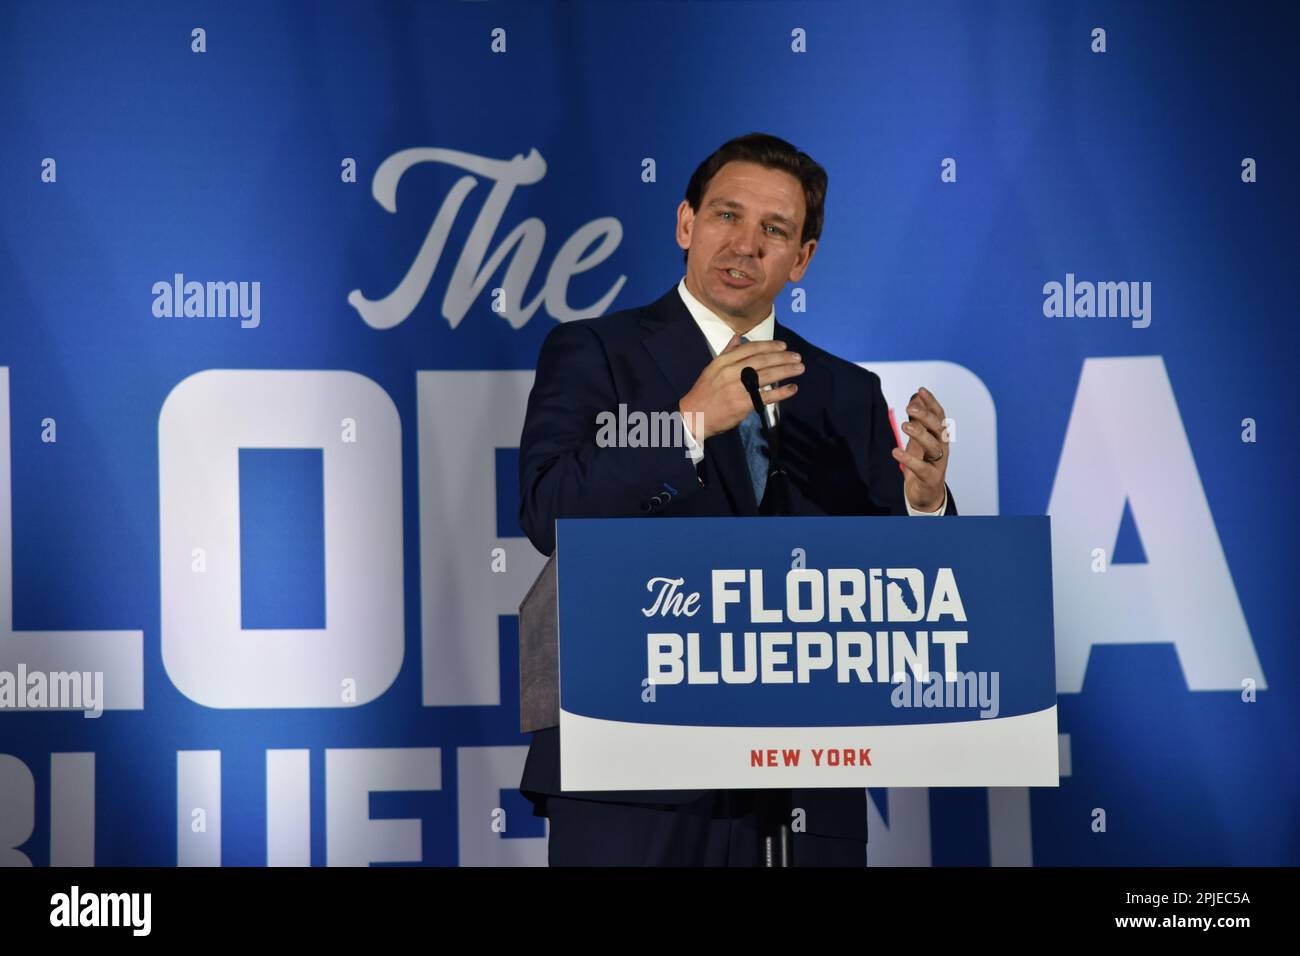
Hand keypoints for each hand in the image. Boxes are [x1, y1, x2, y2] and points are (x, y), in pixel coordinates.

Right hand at [678, 335, 803, 440]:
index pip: (751, 349)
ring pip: (767, 375)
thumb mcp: (712, 368)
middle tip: (797, 356)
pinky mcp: (743, 404)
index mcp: (723, 362)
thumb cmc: (704, 393)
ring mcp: (737, 388)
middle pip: (762, 360)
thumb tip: (738, 337)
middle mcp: (731, 372)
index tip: (783, 345)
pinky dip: (782, 392)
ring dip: (787, 370)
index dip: (769, 346)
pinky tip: (793, 388)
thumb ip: (727, 353)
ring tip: (800, 368)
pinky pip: (767, 396)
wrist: (694, 416)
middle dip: (783, 357)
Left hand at [891, 386, 949, 511]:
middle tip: (909, 407)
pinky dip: (908, 459)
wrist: (926, 492)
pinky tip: (895, 451)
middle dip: (925, 416)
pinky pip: (921, 467)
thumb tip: (915, 396)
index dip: (931, 402)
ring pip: (933, 446)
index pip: (939, 416)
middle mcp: (942, 447)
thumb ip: (917, 419)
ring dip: (919, 434)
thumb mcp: (919, 439)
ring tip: (904, 425)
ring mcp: (938, 463)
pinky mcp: (931, 478)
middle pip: (938, 428)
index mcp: (940, 436)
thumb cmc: (923, 461)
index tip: (920, 390)